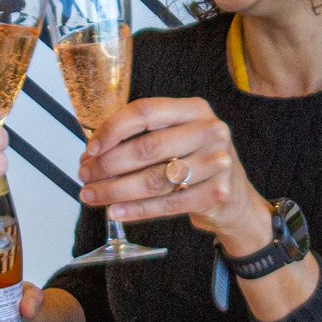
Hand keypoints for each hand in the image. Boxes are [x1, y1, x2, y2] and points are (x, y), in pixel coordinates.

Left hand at [78, 97, 272, 256]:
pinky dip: (137, 210)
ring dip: (116, 190)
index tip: (91, 148)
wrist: (235, 198)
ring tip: (92, 195)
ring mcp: (217, 162)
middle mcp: (210, 131)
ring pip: (154, 179)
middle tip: (85, 175)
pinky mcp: (217, 193)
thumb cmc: (195, 163)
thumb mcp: (175, 139)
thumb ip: (138, 139)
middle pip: (147, 147)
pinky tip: (116, 212)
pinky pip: (167, 204)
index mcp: (194, 109)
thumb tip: (91, 154)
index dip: (112, 129)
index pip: (145, 112)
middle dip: (108, 164)